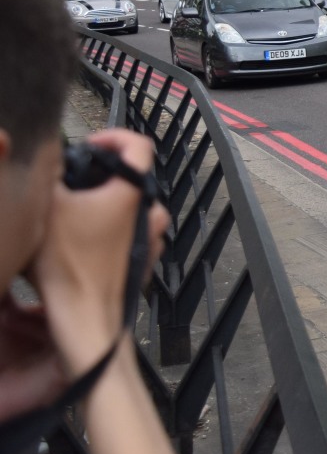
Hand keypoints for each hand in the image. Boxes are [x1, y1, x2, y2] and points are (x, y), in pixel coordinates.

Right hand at [29, 130, 167, 378]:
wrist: (84, 317)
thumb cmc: (67, 264)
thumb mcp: (46, 207)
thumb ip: (50, 175)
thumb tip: (50, 160)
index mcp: (133, 193)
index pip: (140, 144)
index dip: (113, 136)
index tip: (90, 145)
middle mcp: (152, 212)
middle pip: (132, 177)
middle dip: (102, 173)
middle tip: (72, 181)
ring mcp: (153, 237)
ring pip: (130, 206)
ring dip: (104, 203)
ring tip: (72, 212)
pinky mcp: (146, 259)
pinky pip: (130, 231)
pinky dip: (110, 227)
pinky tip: (82, 239)